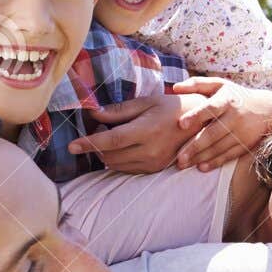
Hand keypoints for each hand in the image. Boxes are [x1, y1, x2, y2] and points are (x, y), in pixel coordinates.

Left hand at [68, 93, 217, 173]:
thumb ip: (119, 111)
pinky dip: (119, 160)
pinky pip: (128, 169)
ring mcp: (154, 163)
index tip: (72, 147)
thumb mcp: (146, 102)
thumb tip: (94, 114)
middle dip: (96, 147)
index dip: (89, 143)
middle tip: (98, 131)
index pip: (111, 141)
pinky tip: (123, 148)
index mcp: (147, 130)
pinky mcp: (156, 169)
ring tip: (112, 138)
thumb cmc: (171, 107)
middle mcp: (150, 150)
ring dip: (107, 155)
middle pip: (110, 156)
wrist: (200, 123)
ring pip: (117, 165)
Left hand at [166, 77, 271, 170]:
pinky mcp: (246, 144)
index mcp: (226, 100)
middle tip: (178, 157)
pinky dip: (216, 162)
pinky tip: (201, 168)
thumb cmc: (234, 95)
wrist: (266, 109)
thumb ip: (197, 84)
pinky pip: (229, 155)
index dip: (196, 115)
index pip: (210, 108)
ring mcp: (242, 132)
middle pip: (213, 133)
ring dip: (201, 157)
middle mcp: (235, 117)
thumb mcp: (219, 84)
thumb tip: (174, 88)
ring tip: (184, 164)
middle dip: (195, 146)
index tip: (181, 124)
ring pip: (219, 147)